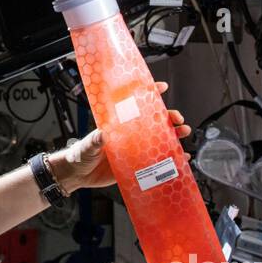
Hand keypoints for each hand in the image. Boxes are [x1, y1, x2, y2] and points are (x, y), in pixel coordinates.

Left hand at [49, 80, 190, 192]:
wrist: (77, 175)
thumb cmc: (80, 155)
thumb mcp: (87, 145)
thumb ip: (94, 140)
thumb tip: (101, 135)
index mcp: (118, 126)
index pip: (135, 106)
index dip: (149, 94)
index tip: (161, 87)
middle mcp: (129, 136)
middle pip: (154, 122)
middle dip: (168, 117)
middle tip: (177, 118)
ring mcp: (134, 150)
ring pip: (159, 139)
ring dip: (174, 134)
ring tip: (183, 132)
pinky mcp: (136, 166)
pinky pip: (157, 161)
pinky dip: (171, 158)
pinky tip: (181, 156)